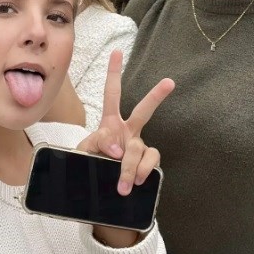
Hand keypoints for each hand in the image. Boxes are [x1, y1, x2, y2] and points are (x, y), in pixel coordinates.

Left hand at [77, 50, 174, 195]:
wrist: (97, 191)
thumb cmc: (89, 163)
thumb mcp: (84, 150)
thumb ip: (96, 141)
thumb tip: (118, 150)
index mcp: (110, 122)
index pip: (112, 95)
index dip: (114, 74)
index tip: (116, 62)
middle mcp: (128, 131)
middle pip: (144, 110)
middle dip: (156, 95)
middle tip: (169, 82)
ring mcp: (139, 146)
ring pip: (138, 147)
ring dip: (129, 166)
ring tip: (123, 186)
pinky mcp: (147, 162)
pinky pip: (151, 160)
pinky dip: (144, 170)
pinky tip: (138, 180)